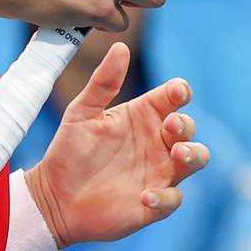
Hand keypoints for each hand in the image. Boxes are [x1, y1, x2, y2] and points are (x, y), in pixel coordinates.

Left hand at [26, 42, 210, 245]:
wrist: (54, 196)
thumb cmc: (69, 151)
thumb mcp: (81, 113)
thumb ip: (102, 82)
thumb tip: (120, 46)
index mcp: (143, 116)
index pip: (173, 98)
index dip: (180, 92)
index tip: (176, 91)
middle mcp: (157, 142)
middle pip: (188, 128)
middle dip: (185, 125)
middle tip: (169, 126)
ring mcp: (159, 172)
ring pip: (195, 159)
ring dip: (193, 155)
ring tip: (177, 154)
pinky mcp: (154, 203)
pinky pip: (173, 199)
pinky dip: (165, 197)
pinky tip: (144, 196)